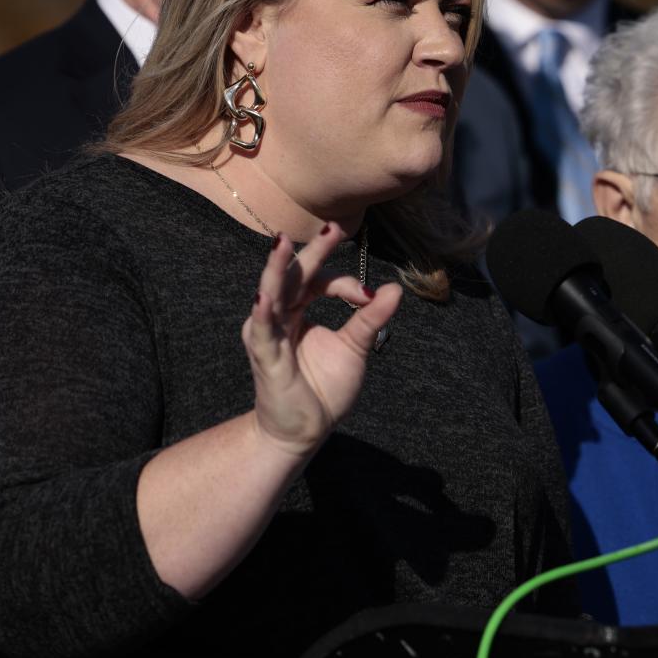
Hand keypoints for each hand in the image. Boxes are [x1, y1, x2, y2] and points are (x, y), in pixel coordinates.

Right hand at [242, 224, 402, 456]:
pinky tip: (264, 297)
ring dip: (277, 269)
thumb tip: (394, 290)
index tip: (367, 297)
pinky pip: (262, 331)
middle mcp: (279, 316)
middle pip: (295, 276)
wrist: (303, 431)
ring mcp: (268, 334)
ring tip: (282, 244)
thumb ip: (369, 319)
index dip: (344, 284)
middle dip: (313, 251)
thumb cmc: (323, 390)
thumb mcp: (354, 348)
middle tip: (333, 226)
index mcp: (298, 311)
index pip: (317, 282)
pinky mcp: (264, 356)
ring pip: (272, 294)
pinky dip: (263, 314)